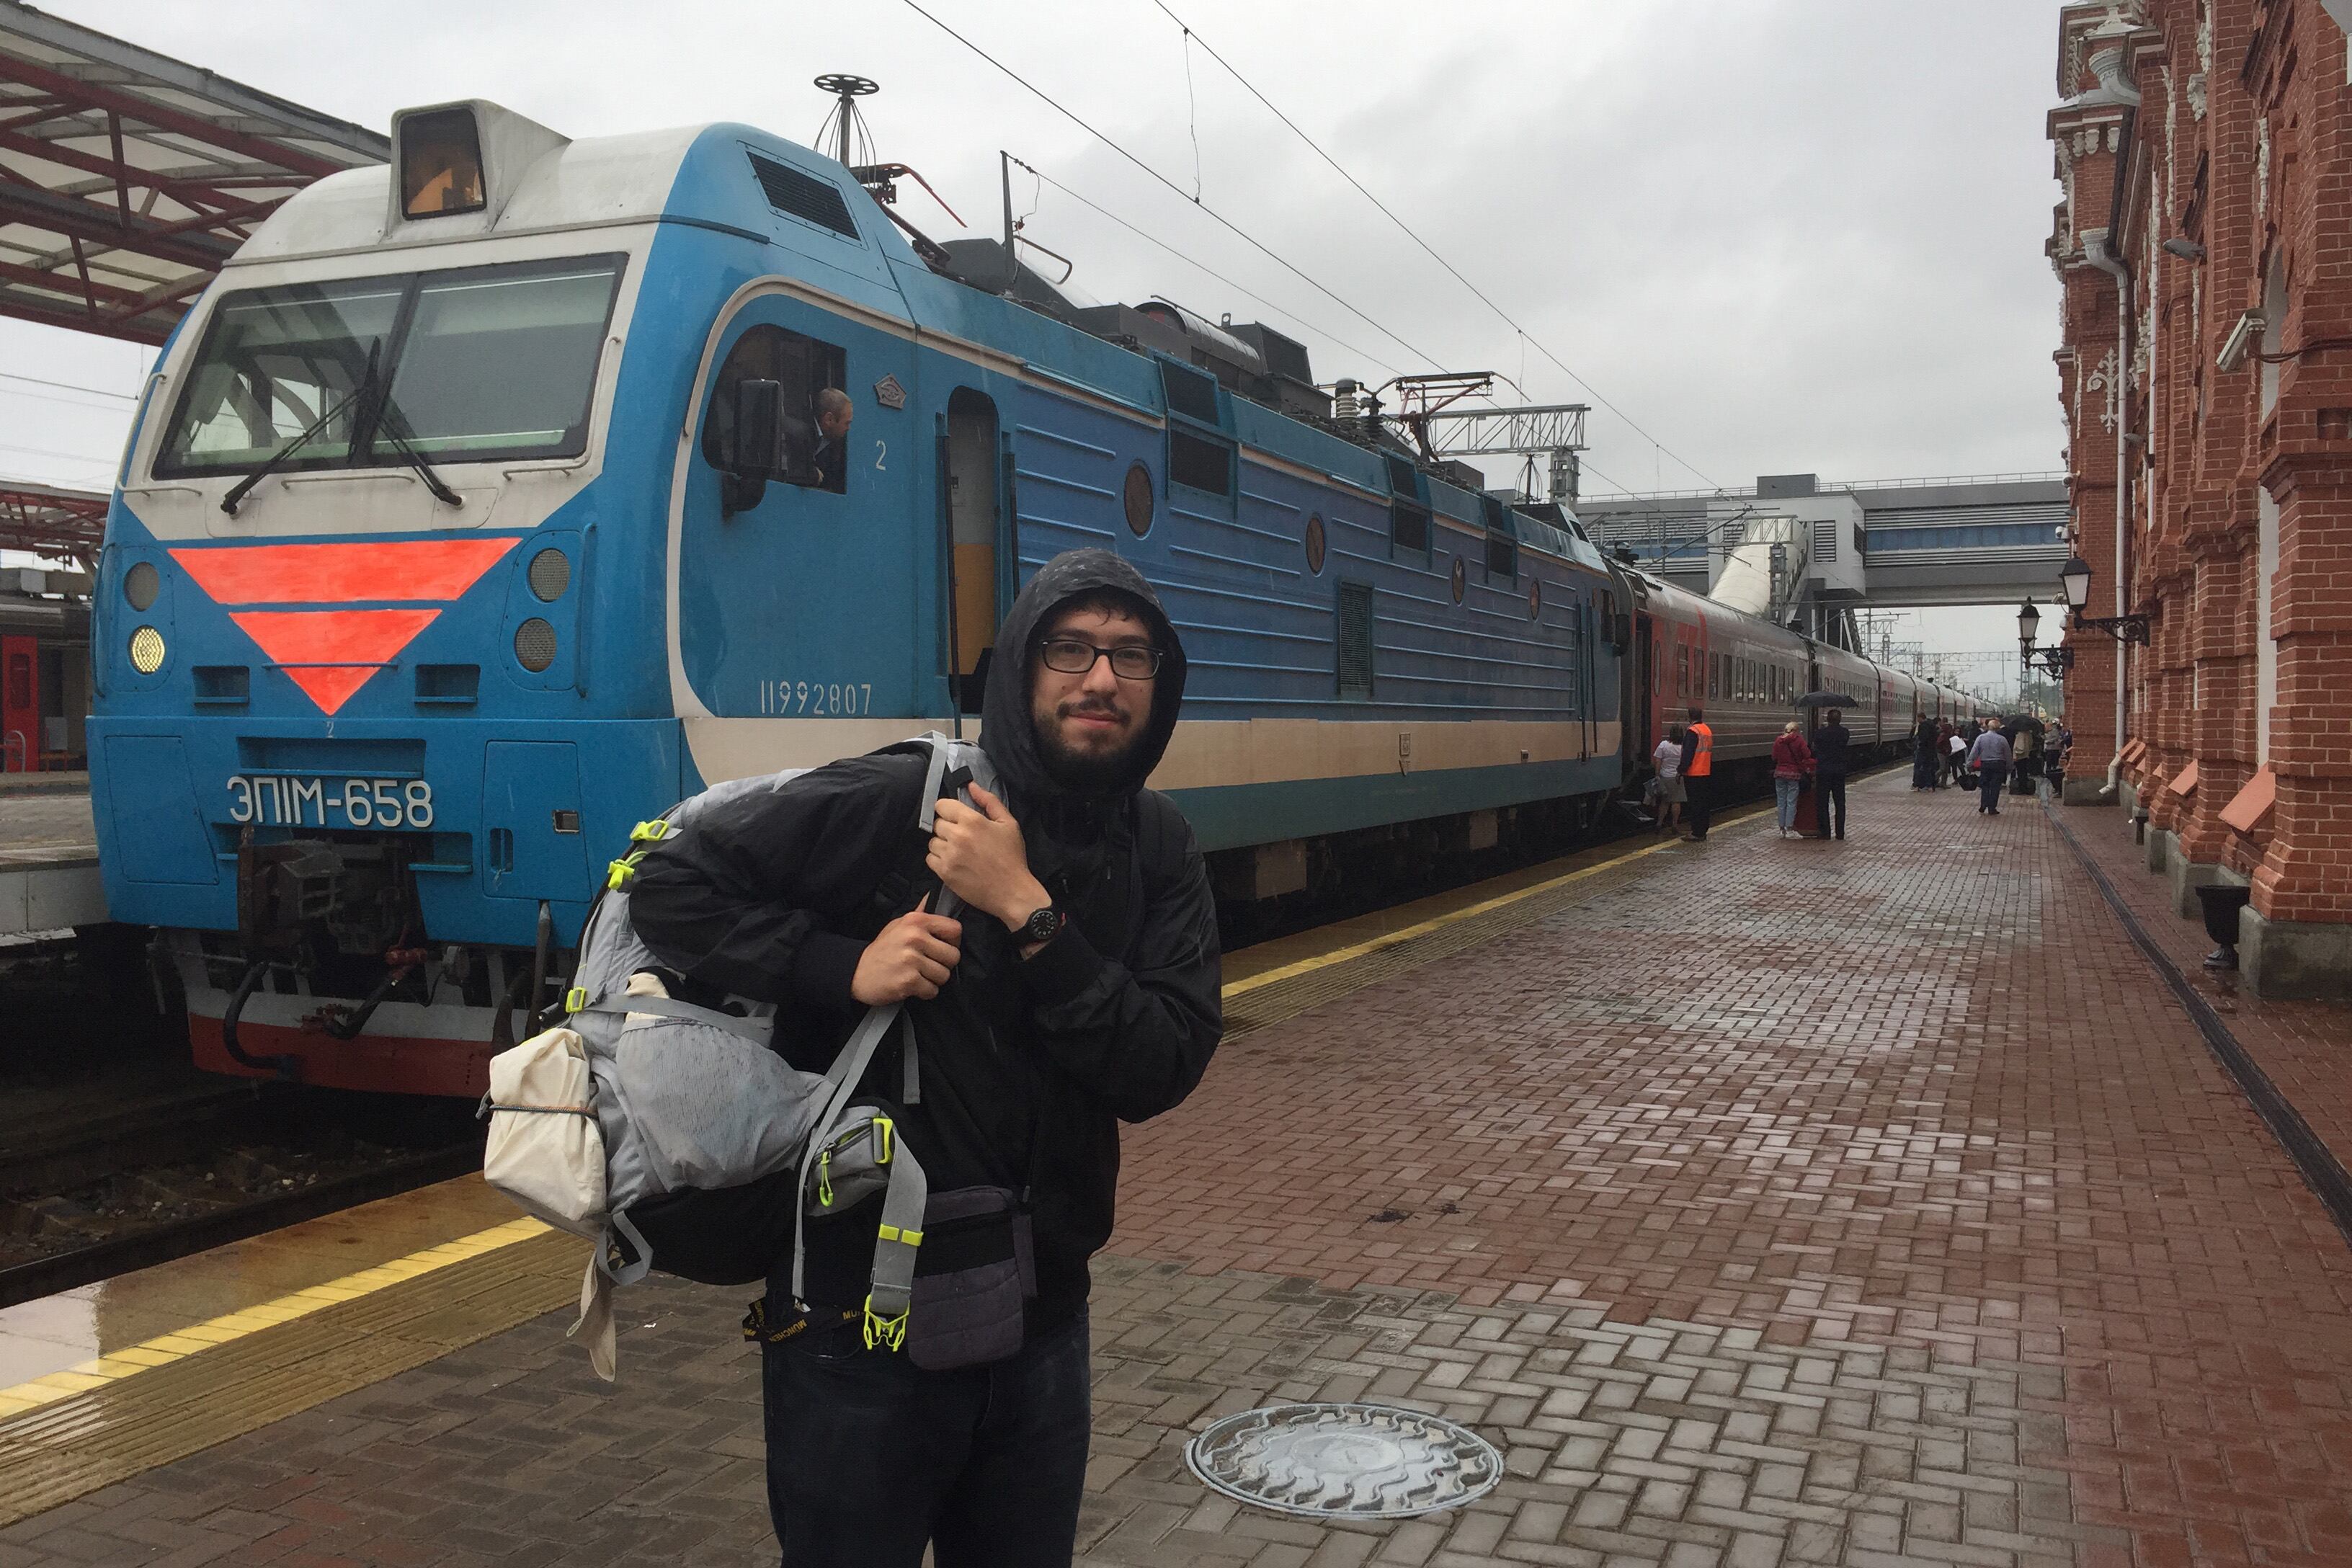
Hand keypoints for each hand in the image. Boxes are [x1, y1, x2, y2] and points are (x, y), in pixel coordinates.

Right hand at [850, 896, 962, 1004]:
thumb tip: (935, 895)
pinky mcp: (908, 981)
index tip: (942, 947)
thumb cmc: (883, 949)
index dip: (953, 942)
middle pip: (953, 956)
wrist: (857, 971)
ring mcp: (911, 960)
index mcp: (916, 921)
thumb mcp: (899, 924)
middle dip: (944, 965)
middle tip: (928, 965)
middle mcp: (915, 938)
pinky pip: (932, 991)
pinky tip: (912, 985)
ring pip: (944, 975)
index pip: (955, 929)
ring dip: (934, 980)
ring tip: (918, 975)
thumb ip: (921, 913)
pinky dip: (925, 992)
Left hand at [927, 784, 1049, 928]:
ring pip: (932, 841)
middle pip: (937, 823)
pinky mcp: (944, 873)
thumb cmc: (1012, 857)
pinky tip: (954, 862)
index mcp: (972, 820)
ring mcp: (949, 855)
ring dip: (942, 844)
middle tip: (962, 838)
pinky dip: (939, 860)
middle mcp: (957, 836)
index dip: (948, 810)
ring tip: (959, 852)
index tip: (956, 818)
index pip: (942, 805)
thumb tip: (970, 785)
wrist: (1012, 891)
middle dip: (947, 828)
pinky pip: (930, 859)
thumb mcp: (1008, 823)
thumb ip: (988, 801)